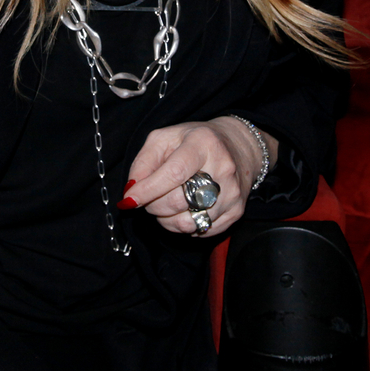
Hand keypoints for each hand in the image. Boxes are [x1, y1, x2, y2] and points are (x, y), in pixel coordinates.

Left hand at [121, 117, 274, 238]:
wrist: (238, 147)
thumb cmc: (194, 142)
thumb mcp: (164, 139)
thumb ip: (143, 162)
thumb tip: (132, 192)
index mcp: (203, 143)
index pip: (174, 174)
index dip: (148, 190)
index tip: (130, 199)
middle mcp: (223, 168)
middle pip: (179, 202)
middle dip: (154, 206)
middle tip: (149, 199)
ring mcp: (232, 193)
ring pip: (188, 223)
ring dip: (167, 220)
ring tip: (166, 204)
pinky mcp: (237, 212)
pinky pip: (201, 232)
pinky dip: (184, 226)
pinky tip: (185, 209)